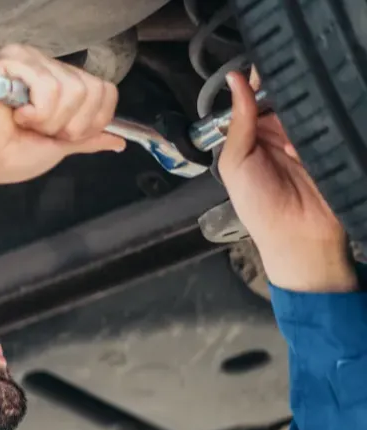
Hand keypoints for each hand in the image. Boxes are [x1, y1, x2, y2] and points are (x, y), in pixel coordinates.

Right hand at [0, 44, 126, 186]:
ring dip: (47, 119)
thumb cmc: (2, 154)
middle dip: (68, 123)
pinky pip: (49, 85)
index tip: (60, 134)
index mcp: (59, 83)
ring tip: (22, 121)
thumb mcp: (57, 148)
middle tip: (37, 128)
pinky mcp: (13, 60)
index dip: (90, 120)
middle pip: (92, 89)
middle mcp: (47, 66)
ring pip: (71, 89)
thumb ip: (87, 139)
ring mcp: (30, 60)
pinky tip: (14, 112)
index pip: (103, 89)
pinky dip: (35, 110)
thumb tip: (118, 140)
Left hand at [218, 70, 354, 291]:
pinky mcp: (333, 141)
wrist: (298, 236)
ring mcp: (310, 135)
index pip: (257, 95)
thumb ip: (238, 122)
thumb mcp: (236, 162)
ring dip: (308, 99)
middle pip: (288, 93)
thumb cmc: (258, 205)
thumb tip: (235, 78)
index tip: (268, 54)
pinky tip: (321, 116)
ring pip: (311, 102)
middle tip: (294, 63)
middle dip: (289, 81)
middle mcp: (282, 129)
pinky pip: (332, 118)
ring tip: (306, 90)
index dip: (261, 77)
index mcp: (253, 132)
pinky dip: (325, 116)